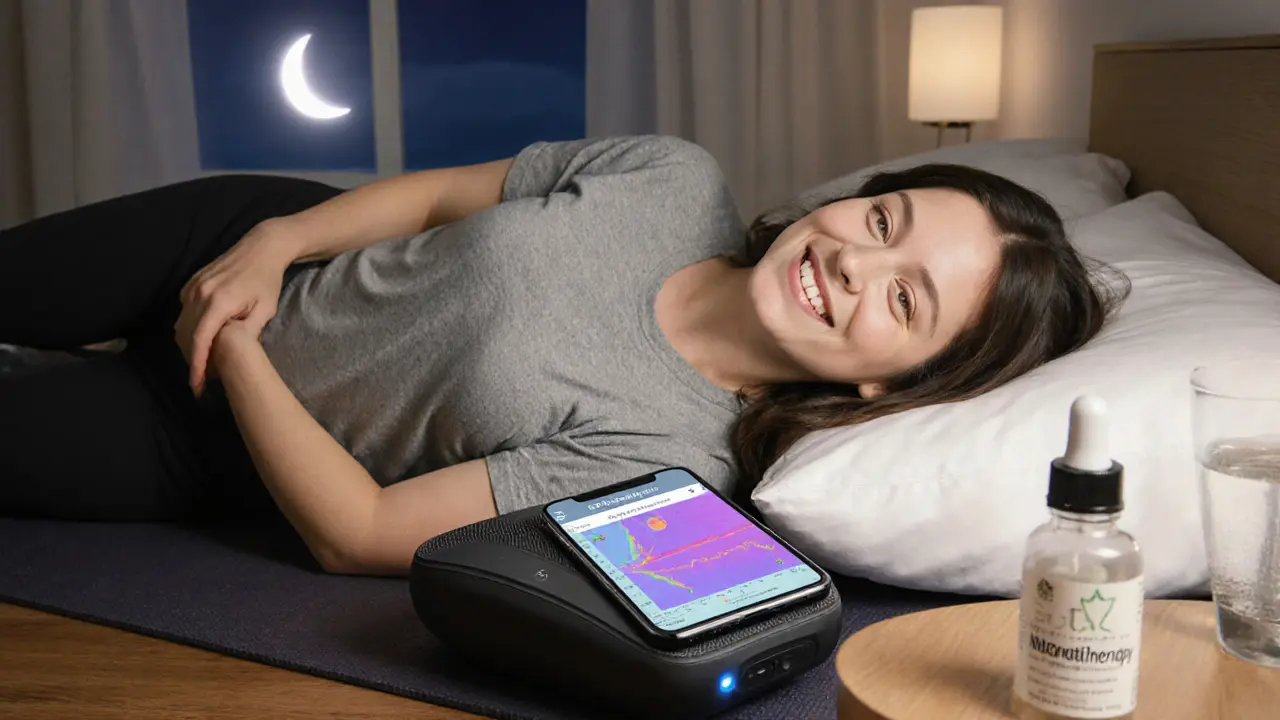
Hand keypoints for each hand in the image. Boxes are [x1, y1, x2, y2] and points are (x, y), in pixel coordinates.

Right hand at [176, 218, 298, 396]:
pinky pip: (183, 313)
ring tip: (206, 362)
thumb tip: (232, 356)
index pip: (200, 341)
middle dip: (193, 360)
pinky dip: (189, 330)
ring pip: (181, 326)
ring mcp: (192, 287)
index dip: (196, 366)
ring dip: (189, 346)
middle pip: (186, 336)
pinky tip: (204, 339)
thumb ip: (247, 333)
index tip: (196, 386)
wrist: (261, 248)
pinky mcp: (190, 284)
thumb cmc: (267, 281)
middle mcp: (200, 294)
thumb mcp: (265, 310)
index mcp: (219, 302)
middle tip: (207, 379)